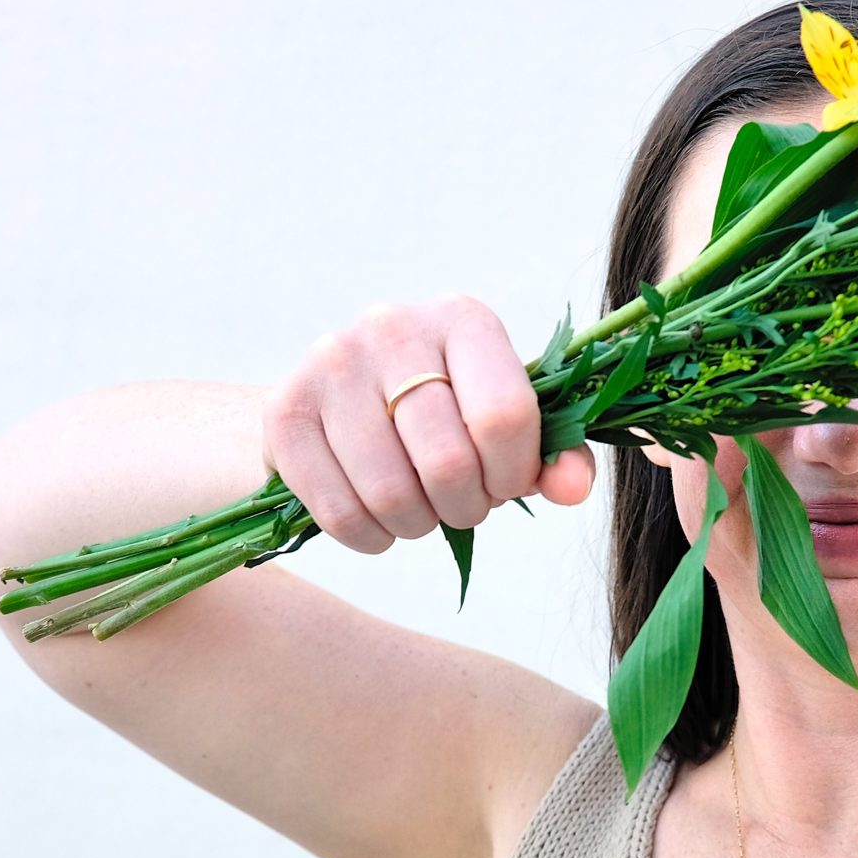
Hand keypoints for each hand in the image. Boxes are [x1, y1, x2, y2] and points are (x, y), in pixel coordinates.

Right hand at [262, 293, 596, 553]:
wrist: (340, 402)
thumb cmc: (442, 414)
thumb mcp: (505, 423)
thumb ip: (554, 455)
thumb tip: (572, 489)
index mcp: (462, 319)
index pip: (505, 415)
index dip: (513, 474)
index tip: (504, 484)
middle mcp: (391, 326)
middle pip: (448, 462)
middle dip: (465, 507)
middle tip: (461, 505)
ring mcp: (330, 363)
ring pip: (391, 494)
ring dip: (417, 526)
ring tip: (420, 511)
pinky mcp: (284, 409)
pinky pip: (337, 511)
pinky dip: (368, 537)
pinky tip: (379, 523)